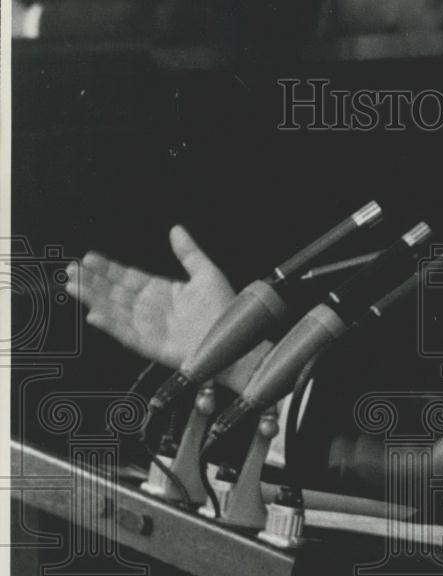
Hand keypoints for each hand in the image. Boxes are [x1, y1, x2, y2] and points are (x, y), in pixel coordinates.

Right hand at [66, 225, 234, 369]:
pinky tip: (94, 314)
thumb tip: (176, 229)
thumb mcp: (207, 274)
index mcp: (162, 292)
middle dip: (93, 281)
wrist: (238, 339)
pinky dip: (111, 325)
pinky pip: (127, 335)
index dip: (108, 268)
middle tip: (71, 269)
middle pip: (115, 293)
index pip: (128, 278)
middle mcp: (152, 309)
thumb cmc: (226, 309)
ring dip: (94, 299)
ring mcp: (150, 328)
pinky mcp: (153, 346)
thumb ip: (189, 253)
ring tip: (73, 286)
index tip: (88, 257)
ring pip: (115, 311)